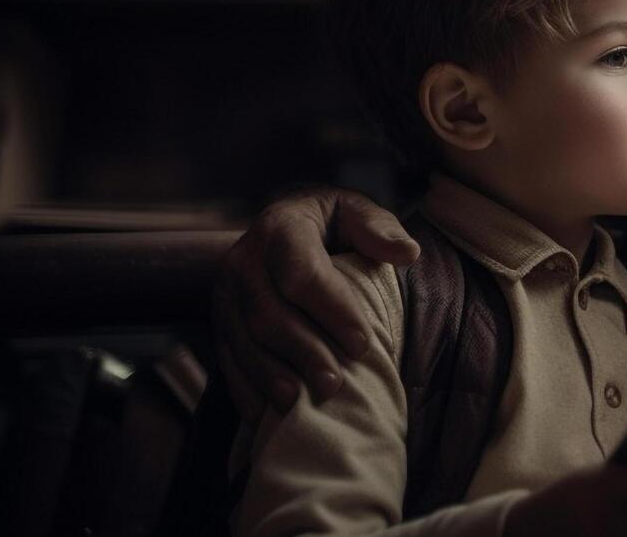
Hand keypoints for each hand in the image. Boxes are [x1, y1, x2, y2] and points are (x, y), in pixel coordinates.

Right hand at [212, 187, 419, 417]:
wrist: (283, 229)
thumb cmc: (330, 224)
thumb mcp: (356, 212)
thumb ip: (379, 229)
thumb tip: (407, 253)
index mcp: (281, 226)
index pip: (302, 274)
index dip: (333, 312)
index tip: (363, 344)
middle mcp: (244, 259)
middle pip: (269, 314)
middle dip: (304, 352)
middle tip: (335, 383)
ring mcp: (225, 292)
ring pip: (244, 340)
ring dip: (273, 375)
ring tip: (302, 403)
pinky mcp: (219, 319)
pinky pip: (226, 357)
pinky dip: (246, 388)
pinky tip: (267, 414)